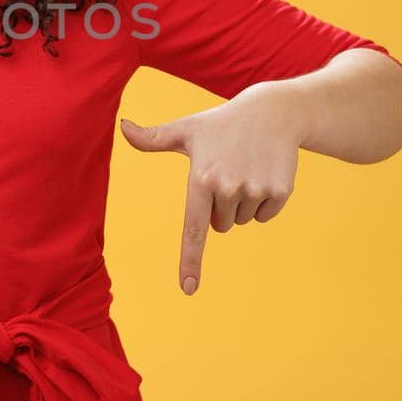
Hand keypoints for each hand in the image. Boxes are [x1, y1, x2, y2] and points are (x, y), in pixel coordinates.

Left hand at [118, 87, 305, 295]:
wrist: (272, 112)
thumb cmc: (221, 123)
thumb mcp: (187, 129)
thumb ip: (152, 138)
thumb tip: (121, 127)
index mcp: (201, 179)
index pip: (193, 229)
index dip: (190, 260)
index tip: (187, 288)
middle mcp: (228, 188)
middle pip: (220, 224)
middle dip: (221, 205)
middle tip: (228, 170)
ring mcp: (255, 190)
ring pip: (241, 219)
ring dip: (243, 201)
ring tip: (246, 167)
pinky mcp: (280, 191)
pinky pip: (264, 216)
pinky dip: (264, 200)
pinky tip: (265, 172)